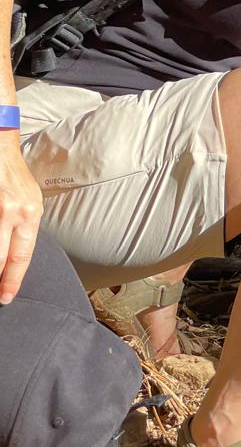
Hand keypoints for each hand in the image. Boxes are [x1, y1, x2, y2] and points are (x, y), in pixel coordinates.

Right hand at [0, 136, 42, 302]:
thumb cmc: (15, 178)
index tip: (5, 297)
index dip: (12, 281)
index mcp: (30, 214)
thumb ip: (25, 228)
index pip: (22, 257)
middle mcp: (12, 212)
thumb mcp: (30, 202)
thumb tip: (17, 257)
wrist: (0, 149)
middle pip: (1, 257)